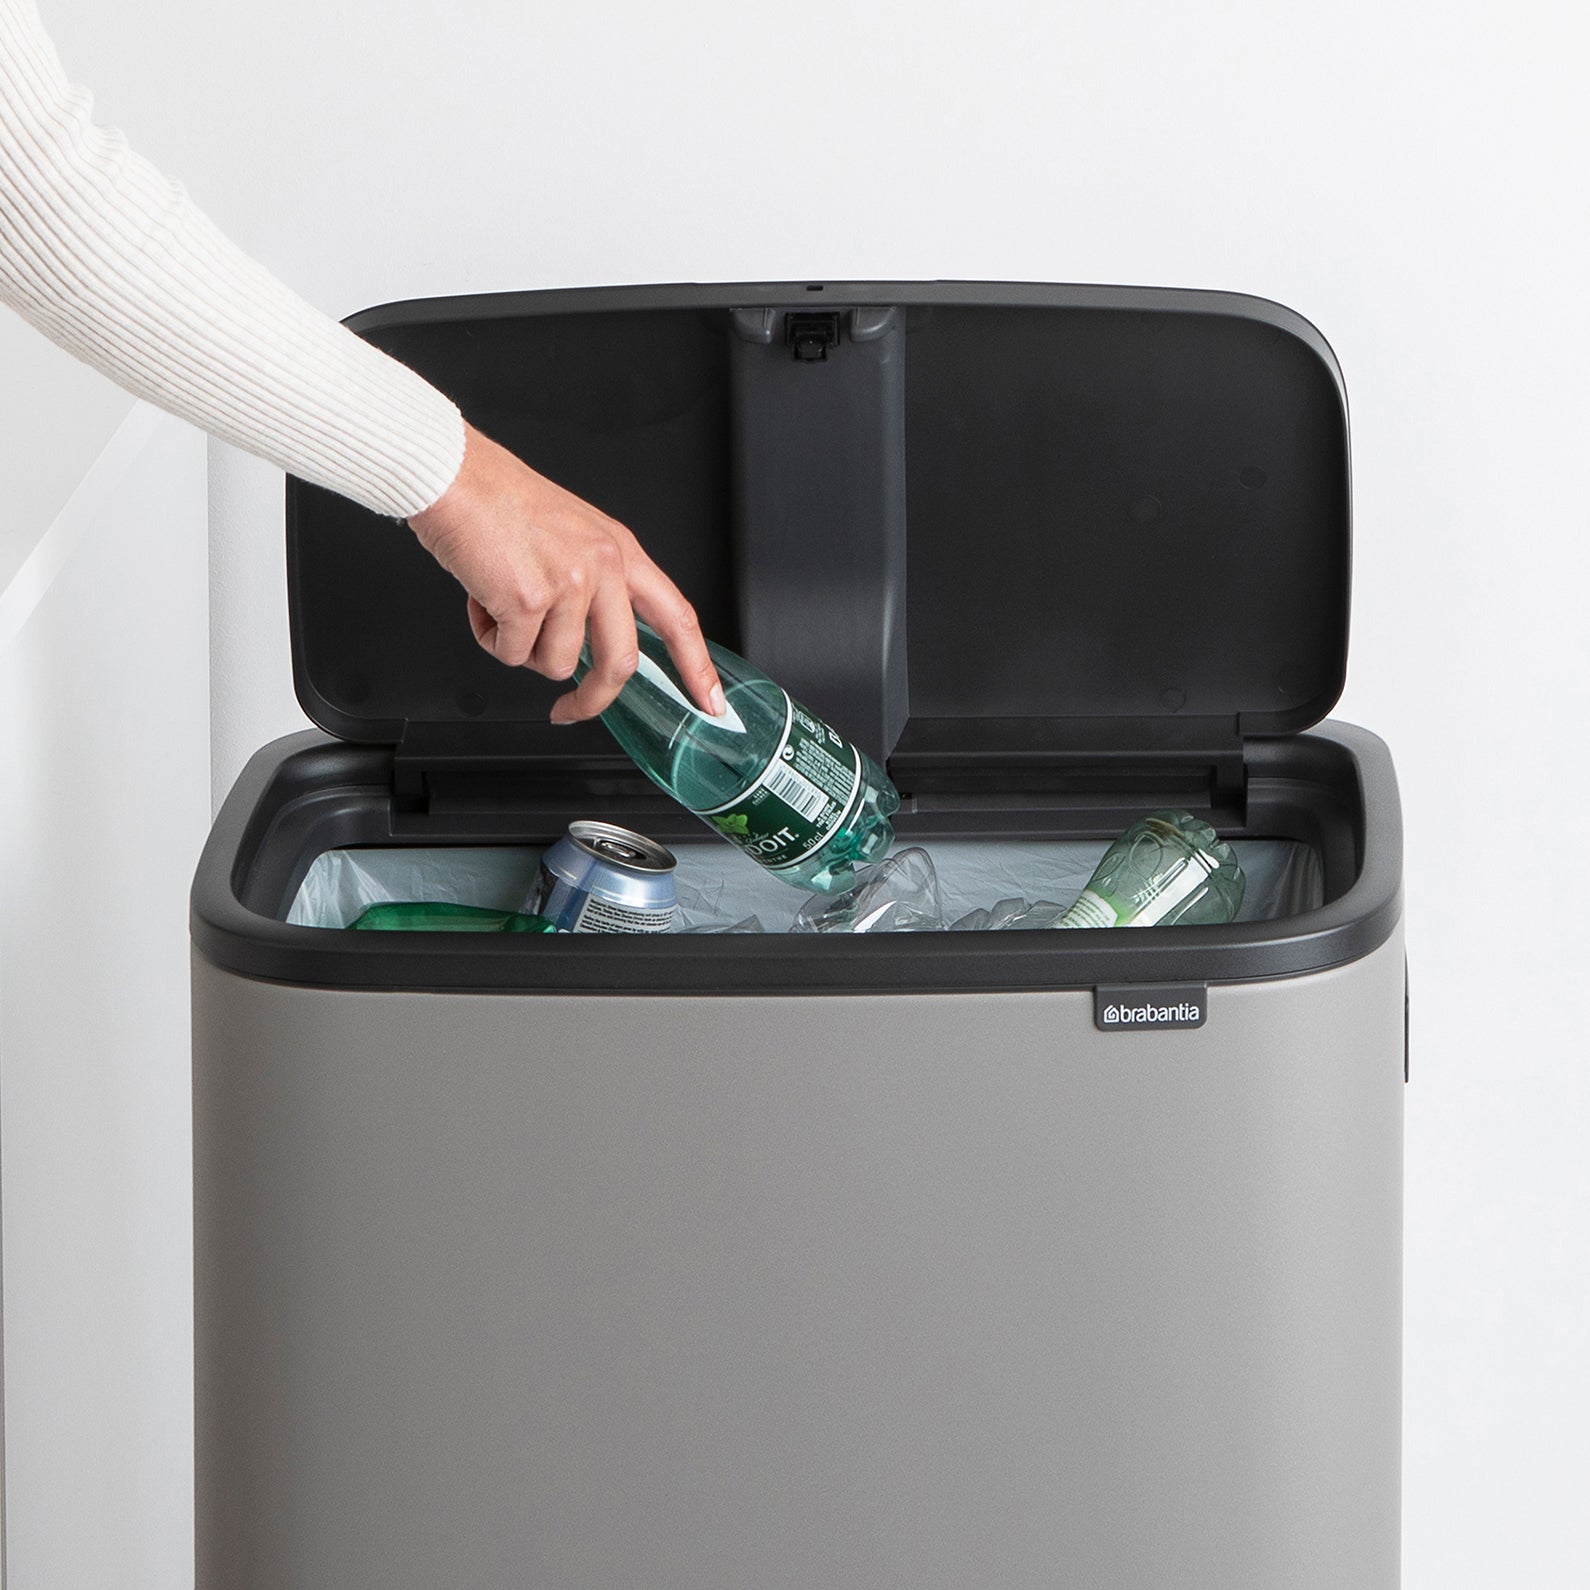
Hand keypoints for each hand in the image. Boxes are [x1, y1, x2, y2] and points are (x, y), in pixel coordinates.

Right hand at [408, 423, 724, 722]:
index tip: (710, 702)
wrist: (452, 474)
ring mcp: (570, 583)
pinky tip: (482, 598)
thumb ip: (594, 586)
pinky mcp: (528, 599)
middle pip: (620, 662)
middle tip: (569, 710)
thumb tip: (590, 645)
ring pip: (554, 663)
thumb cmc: (499, 501)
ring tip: (501, 602)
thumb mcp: (571, 536)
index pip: (677, 617)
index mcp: (620, 550)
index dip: (697, 666)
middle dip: (592, 698)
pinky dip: (489, 636)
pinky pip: (512, 654)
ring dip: (520, 648)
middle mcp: (604, 565)